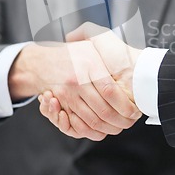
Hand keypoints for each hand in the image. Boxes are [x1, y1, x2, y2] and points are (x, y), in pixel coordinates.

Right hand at [39, 23, 142, 139]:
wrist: (40, 61)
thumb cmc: (71, 53)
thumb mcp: (90, 44)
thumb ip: (107, 47)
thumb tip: (129, 61)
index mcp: (89, 65)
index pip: (110, 91)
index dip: (124, 105)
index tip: (135, 110)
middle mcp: (78, 81)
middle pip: (103, 110)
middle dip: (121, 121)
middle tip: (131, 121)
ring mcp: (68, 95)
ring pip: (92, 120)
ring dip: (109, 128)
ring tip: (121, 125)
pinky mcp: (61, 106)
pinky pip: (79, 125)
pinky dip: (93, 131)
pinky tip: (103, 128)